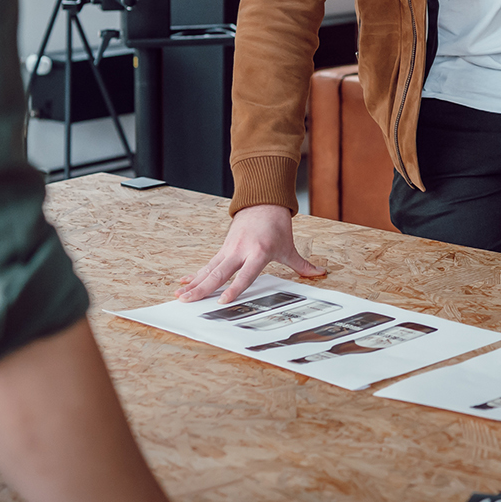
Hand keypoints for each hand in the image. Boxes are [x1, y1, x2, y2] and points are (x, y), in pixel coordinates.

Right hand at [175, 203, 324, 303]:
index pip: (245, 274)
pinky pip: (208, 264)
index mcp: (259, 252)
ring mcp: (229, 248)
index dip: (234, 289)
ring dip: (193, 283)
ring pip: (209, 269)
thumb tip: (321, 273)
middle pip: (219, 273)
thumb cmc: (276, 224)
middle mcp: (241, 250)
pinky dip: (196, 274)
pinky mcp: (224, 247)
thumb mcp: (289, 246)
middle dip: (202, 288)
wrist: (263, 199)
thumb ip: (302, 264)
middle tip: (187, 301)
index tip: (223, 301)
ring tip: (179, 295)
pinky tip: (184, 282)